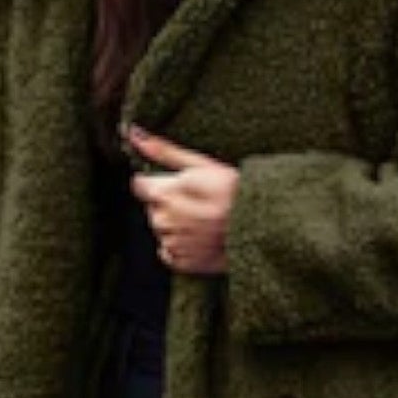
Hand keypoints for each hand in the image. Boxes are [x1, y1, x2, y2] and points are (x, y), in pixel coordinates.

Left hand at [125, 124, 238, 275]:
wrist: (263, 226)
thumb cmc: (235, 191)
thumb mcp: (201, 164)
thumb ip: (163, 151)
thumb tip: (134, 133)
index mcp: (163, 193)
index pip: (139, 185)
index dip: (158, 182)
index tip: (178, 184)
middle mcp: (162, 220)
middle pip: (152, 209)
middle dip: (168, 204)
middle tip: (198, 202)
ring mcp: (172, 243)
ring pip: (161, 230)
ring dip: (175, 225)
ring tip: (203, 220)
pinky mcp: (181, 263)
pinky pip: (169, 252)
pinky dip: (181, 246)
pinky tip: (201, 237)